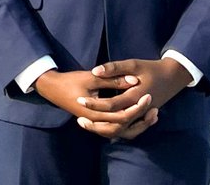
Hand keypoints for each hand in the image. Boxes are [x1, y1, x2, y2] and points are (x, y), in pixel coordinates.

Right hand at [34, 68, 156, 140]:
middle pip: (123, 127)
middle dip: (140, 118)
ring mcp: (96, 124)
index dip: (136, 107)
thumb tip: (134, 79)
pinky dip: (128, 125)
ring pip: (120, 132)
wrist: (54, 88)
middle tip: (155, 107)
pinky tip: (138, 117)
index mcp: (95, 113)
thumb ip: (113, 78)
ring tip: (152, 115)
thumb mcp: (93, 77)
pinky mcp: (97, 122)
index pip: (121, 115)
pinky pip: (115, 129)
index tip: (149, 96)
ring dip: (136, 125)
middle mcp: (97, 123)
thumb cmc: (72, 81)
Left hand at [81, 58, 191, 140]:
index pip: (111, 105)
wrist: (172, 77)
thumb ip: (115, 68)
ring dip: (102, 130)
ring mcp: (140, 118)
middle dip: (95, 123)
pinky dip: (113, 130)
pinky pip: (125, 131)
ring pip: (119, 131)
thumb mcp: (134, 64)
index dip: (94, 103)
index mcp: (135, 97)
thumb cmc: (152, 68)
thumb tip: (95, 70)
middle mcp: (138, 112)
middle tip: (79, 119)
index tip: (80, 100)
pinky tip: (101, 126)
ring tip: (87, 124)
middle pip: (114, 124)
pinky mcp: (141, 120)